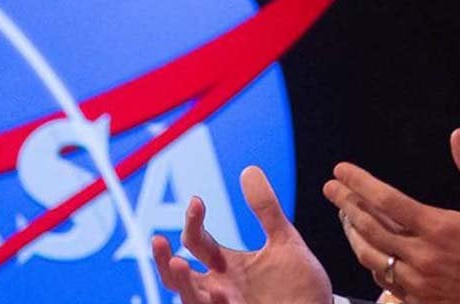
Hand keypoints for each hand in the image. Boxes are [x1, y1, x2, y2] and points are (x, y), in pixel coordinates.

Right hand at [151, 165, 332, 303]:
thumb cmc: (301, 287)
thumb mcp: (285, 242)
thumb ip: (267, 210)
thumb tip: (249, 169)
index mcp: (227, 266)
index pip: (197, 242)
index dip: (193, 220)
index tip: (197, 201)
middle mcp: (220, 289)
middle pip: (177, 277)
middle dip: (163, 260)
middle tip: (157, 239)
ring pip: (190, 300)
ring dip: (182, 285)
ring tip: (179, 265)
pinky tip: (221, 294)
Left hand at [323, 129, 459, 303]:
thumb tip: (458, 135)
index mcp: (438, 228)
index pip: (386, 201)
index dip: (359, 183)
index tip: (341, 170)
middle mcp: (422, 256)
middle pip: (370, 227)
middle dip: (345, 204)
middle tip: (331, 188)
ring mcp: (418, 282)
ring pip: (370, 256)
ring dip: (352, 233)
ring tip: (343, 216)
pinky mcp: (419, 300)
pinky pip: (384, 279)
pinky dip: (371, 261)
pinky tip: (368, 248)